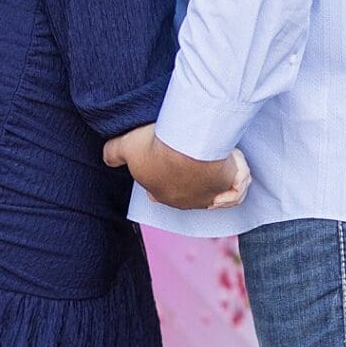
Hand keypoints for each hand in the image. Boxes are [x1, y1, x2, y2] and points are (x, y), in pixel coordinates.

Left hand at [103, 126, 250, 211]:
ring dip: (219, 179)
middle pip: (191, 191)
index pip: (160, 192)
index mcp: (163, 193)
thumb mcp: (126, 146)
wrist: (188, 147)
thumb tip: (106, 159)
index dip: (162, 182)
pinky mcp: (230, 186)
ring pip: (216, 190)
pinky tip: (237, 173)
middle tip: (197, 158)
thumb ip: (113, 153)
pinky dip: (238, 184)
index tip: (166, 167)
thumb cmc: (157, 147)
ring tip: (221, 161)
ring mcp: (211, 196)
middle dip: (193, 178)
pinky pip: (237, 191)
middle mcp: (187, 200)